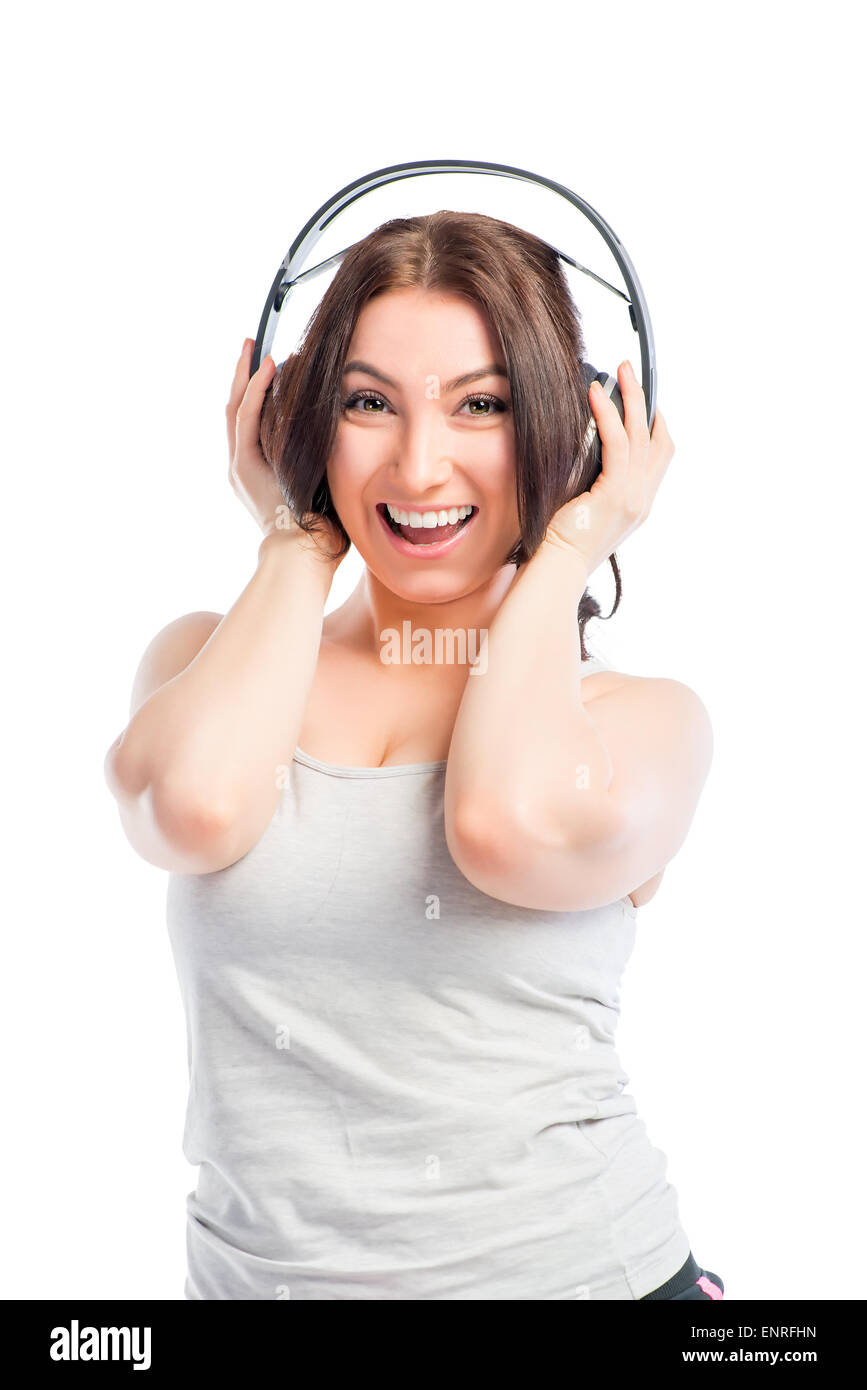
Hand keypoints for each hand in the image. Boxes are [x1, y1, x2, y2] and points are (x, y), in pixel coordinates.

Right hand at [226, 339, 346, 571]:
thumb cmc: (323, 529)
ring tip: (256, 347)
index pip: (252, 421)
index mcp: (257, 471)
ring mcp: (239, 466)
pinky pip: (248, 418)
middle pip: (237, 409)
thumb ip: (321, 456)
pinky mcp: (244, 466)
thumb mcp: (322, 481)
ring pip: (237, 408)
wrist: (305, 555)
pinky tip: (269, 367)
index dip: (258, 391)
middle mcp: (241, 466)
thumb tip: (345, 432)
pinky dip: (256, 390)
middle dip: (244, 376)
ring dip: (247, 375)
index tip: (272, 364)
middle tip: (253, 346)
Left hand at [542, 360, 674, 575]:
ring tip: (619, 371)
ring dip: (631, 397)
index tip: (643, 399)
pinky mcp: (616, 496)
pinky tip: (595, 396)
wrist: (558, 569)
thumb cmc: (561, 541)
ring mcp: (633, 498)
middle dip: (645, 399)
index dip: (656, 422)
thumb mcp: (586, 505)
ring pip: (640, 435)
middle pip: (657, 438)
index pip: (660, 455)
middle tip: (630, 370)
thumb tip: (586, 443)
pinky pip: (618, 444)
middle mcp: (643, 500)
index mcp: (639, 504)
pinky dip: (608, 415)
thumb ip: (595, 479)